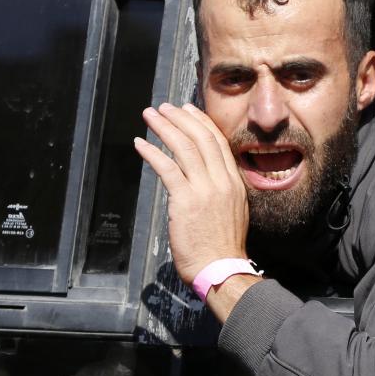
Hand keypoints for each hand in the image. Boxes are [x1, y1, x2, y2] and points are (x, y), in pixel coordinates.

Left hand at [134, 103, 249, 284]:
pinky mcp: (186, 200)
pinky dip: (152, 153)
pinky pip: (168, 169)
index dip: (202, 122)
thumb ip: (221, 192)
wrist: (222, 268)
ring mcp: (205, 189)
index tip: (189, 110)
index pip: (218, 142)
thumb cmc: (223, 247)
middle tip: (165, 107)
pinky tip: (140, 144)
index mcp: (234, 182)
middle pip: (202, 138)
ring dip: (165, 128)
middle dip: (181, 118)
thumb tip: (204, 181)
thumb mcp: (232, 211)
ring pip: (185, 148)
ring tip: (150, 116)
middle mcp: (222, 181)